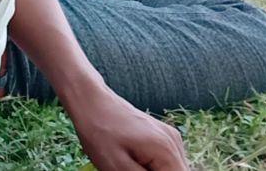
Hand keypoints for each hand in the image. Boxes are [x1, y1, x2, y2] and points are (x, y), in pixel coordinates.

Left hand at [61, 74, 189, 170]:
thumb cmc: (100, 132)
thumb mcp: (118, 168)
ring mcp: (170, 137)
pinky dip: (151, 166)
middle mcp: (174, 142)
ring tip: (128, 163)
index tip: (134, 170)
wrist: (91, 101)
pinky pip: (163, 162)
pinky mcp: (162, 136)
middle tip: (128, 167)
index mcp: (166, 150)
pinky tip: (132, 159)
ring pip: (169, 170)